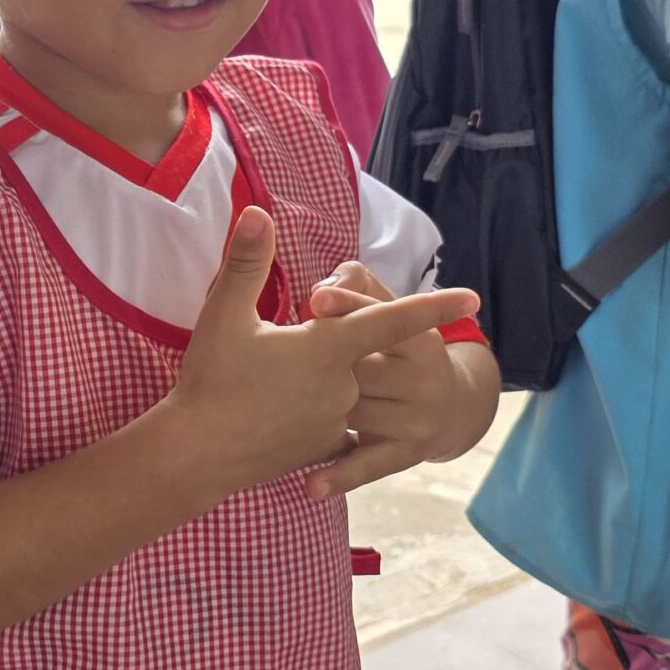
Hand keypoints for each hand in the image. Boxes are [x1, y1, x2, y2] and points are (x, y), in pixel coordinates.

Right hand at [172, 210, 477, 505]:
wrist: (197, 456)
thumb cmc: (211, 381)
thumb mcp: (224, 314)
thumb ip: (246, 262)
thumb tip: (256, 212)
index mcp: (329, 348)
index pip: (393, 319)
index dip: (434, 306)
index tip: (473, 297)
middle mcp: (344, 385)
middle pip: (358, 349)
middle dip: (331, 339)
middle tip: (278, 346)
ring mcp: (335, 421)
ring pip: (344, 385)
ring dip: (321, 376)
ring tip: (270, 380)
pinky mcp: (320, 448)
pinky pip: (331, 421)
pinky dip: (315, 410)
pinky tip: (283, 411)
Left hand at [305, 259, 478, 497]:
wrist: (448, 408)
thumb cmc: (398, 349)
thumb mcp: (391, 312)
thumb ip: (357, 287)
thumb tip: (321, 292)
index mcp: (422, 339)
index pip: (383, 319)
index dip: (350, 306)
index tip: (316, 300)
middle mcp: (425, 380)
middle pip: (362, 369)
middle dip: (325, 366)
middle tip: (284, 363)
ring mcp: (417, 420)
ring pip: (354, 413)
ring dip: (319, 411)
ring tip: (281, 408)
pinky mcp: (406, 454)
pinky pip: (368, 466)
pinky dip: (339, 475)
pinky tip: (311, 485)